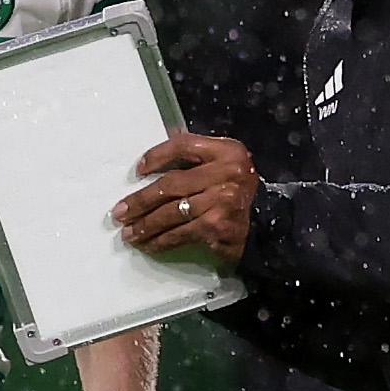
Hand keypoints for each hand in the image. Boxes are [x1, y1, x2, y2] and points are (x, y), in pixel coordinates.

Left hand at [116, 132, 255, 263]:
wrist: (269, 224)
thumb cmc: (238, 191)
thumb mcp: (225, 163)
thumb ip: (197, 156)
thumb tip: (152, 161)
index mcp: (227, 151)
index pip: (183, 146)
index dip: (157, 155)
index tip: (138, 170)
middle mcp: (226, 174)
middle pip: (172, 184)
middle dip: (141, 200)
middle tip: (120, 212)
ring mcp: (222, 202)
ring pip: (172, 213)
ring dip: (146, 225)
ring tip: (128, 233)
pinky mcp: (217, 227)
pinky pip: (181, 234)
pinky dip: (161, 241)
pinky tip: (148, 245)